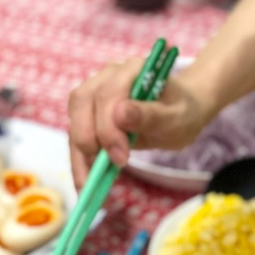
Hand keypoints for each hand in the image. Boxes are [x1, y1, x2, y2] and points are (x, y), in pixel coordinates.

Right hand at [67, 58, 213, 187]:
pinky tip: (85, 182)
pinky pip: (77, 135)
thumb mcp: (175, 118)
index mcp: (132, 70)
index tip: (121, 156)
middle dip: (90, 138)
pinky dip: (79, 159)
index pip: (108, 93)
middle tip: (107, 167)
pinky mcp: (90, 113)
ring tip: (89, 183)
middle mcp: (108, 76)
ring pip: (74, 118)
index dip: (108, 126)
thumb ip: (150, 115)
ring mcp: (95, 92)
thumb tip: (120, 113)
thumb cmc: (181, 112)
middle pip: (82, 102)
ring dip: (79, 152)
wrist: (180, 113)